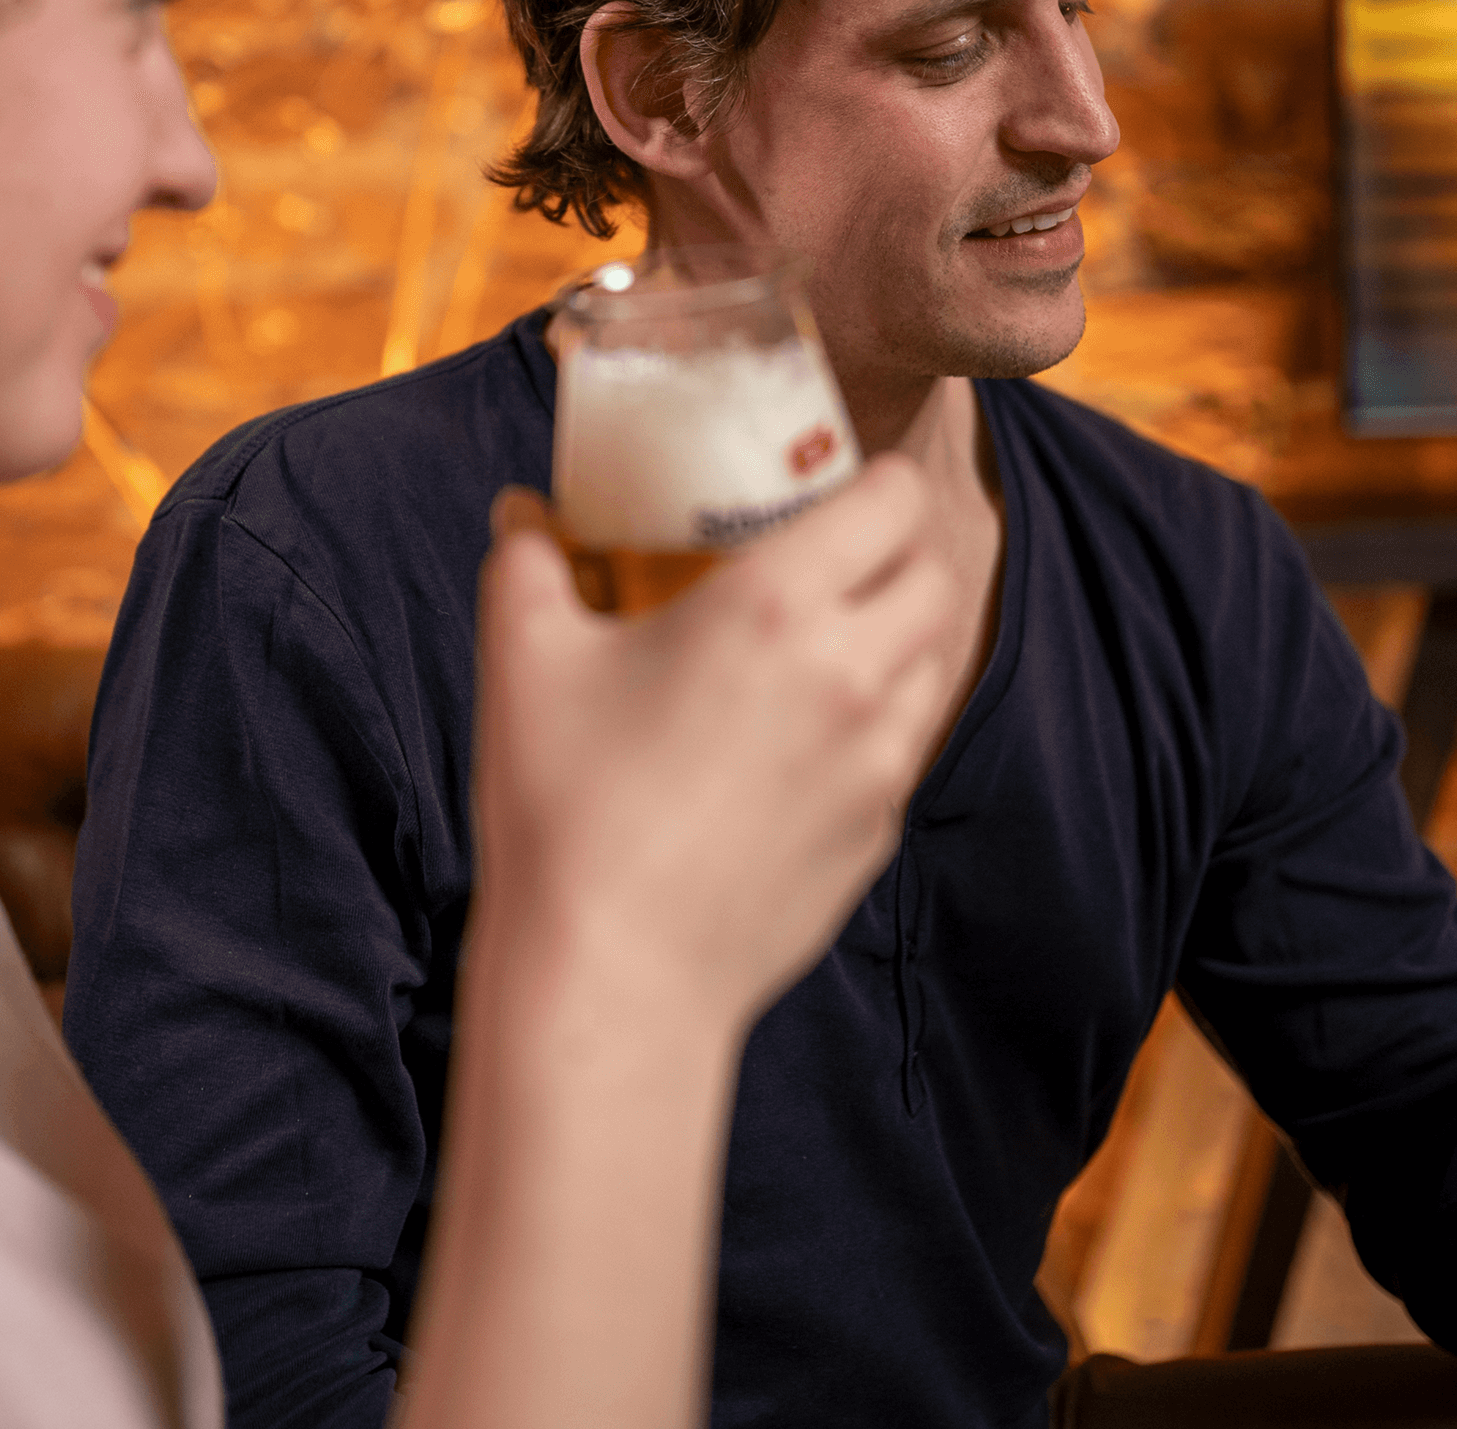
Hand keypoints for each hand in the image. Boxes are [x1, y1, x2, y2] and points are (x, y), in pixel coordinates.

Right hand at [469, 456, 961, 1033]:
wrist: (612, 975)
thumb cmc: (564, 807)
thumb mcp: (523, 659)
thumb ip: (528, 562)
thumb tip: (524, 514)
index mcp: (775, 607)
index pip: (891, 502)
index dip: (876, 480)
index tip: (837, 484)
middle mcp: (850, 676)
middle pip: (933, 580)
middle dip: (896, 556)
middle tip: (834, 559)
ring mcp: (875, 765)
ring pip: (931, 666)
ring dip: (894, 640)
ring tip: (823, 646)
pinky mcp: (874, 836)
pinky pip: (900, 752)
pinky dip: (873, 727)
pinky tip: (800, 741)